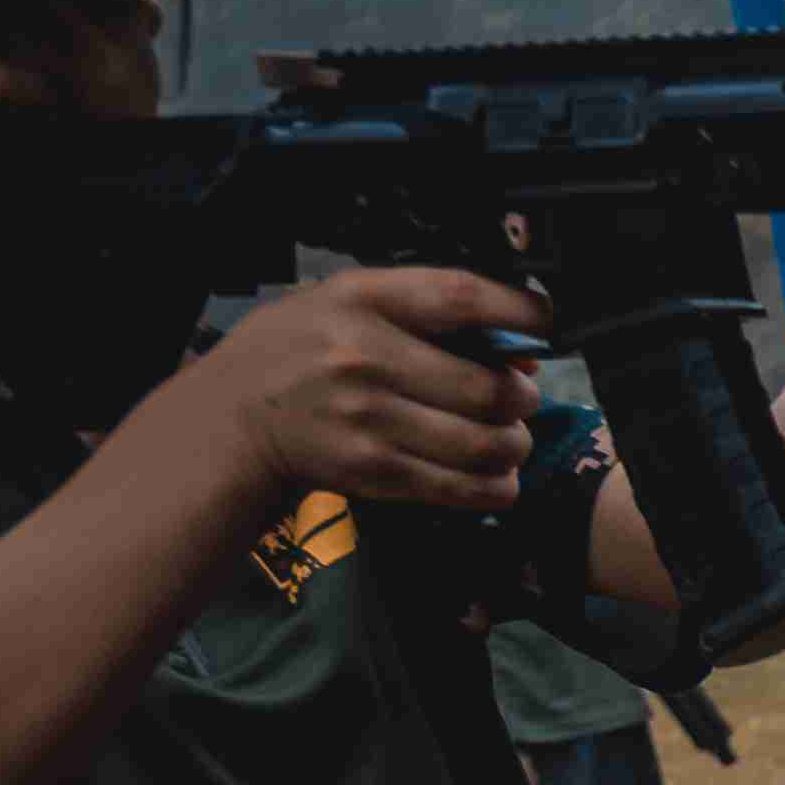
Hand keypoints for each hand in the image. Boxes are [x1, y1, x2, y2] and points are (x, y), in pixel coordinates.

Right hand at [180, 268, 545, 511]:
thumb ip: (424, 315)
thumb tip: (519, 351)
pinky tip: (493, 475)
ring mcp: (368, 419)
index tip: (550, 321)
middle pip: (488, 388)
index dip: (519, 310)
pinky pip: (464, 487)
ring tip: (506, 438)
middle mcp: (364, 357)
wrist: (234, 418)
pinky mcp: (373, 471)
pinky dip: (496, 486)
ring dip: (513, 446)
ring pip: (486, 444)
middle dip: (522, 399)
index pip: (459, 297)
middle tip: (518, 399)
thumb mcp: (344, 304)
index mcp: (360, 300)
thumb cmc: (301, 352)